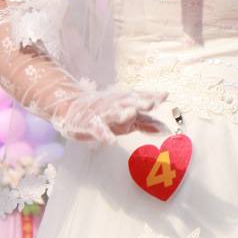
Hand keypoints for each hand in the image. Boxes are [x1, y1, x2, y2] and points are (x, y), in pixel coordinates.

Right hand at [53, 84, 167, 143]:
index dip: (152, 96)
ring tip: (131, 114)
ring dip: (122, 113)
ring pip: (114, 112)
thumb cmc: (106, 112)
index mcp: (125, 100)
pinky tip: (110, 141)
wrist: (72, 107)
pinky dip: (104, 134)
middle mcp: (115, 104)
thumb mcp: (127, 118)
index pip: (140, 97)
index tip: (164, 95)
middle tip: (151, 103)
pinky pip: (98, 129)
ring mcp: (103, 113)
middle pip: (129, 102)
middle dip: (140, 102)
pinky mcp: (90, 124)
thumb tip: (165, 129)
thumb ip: (145, 123)